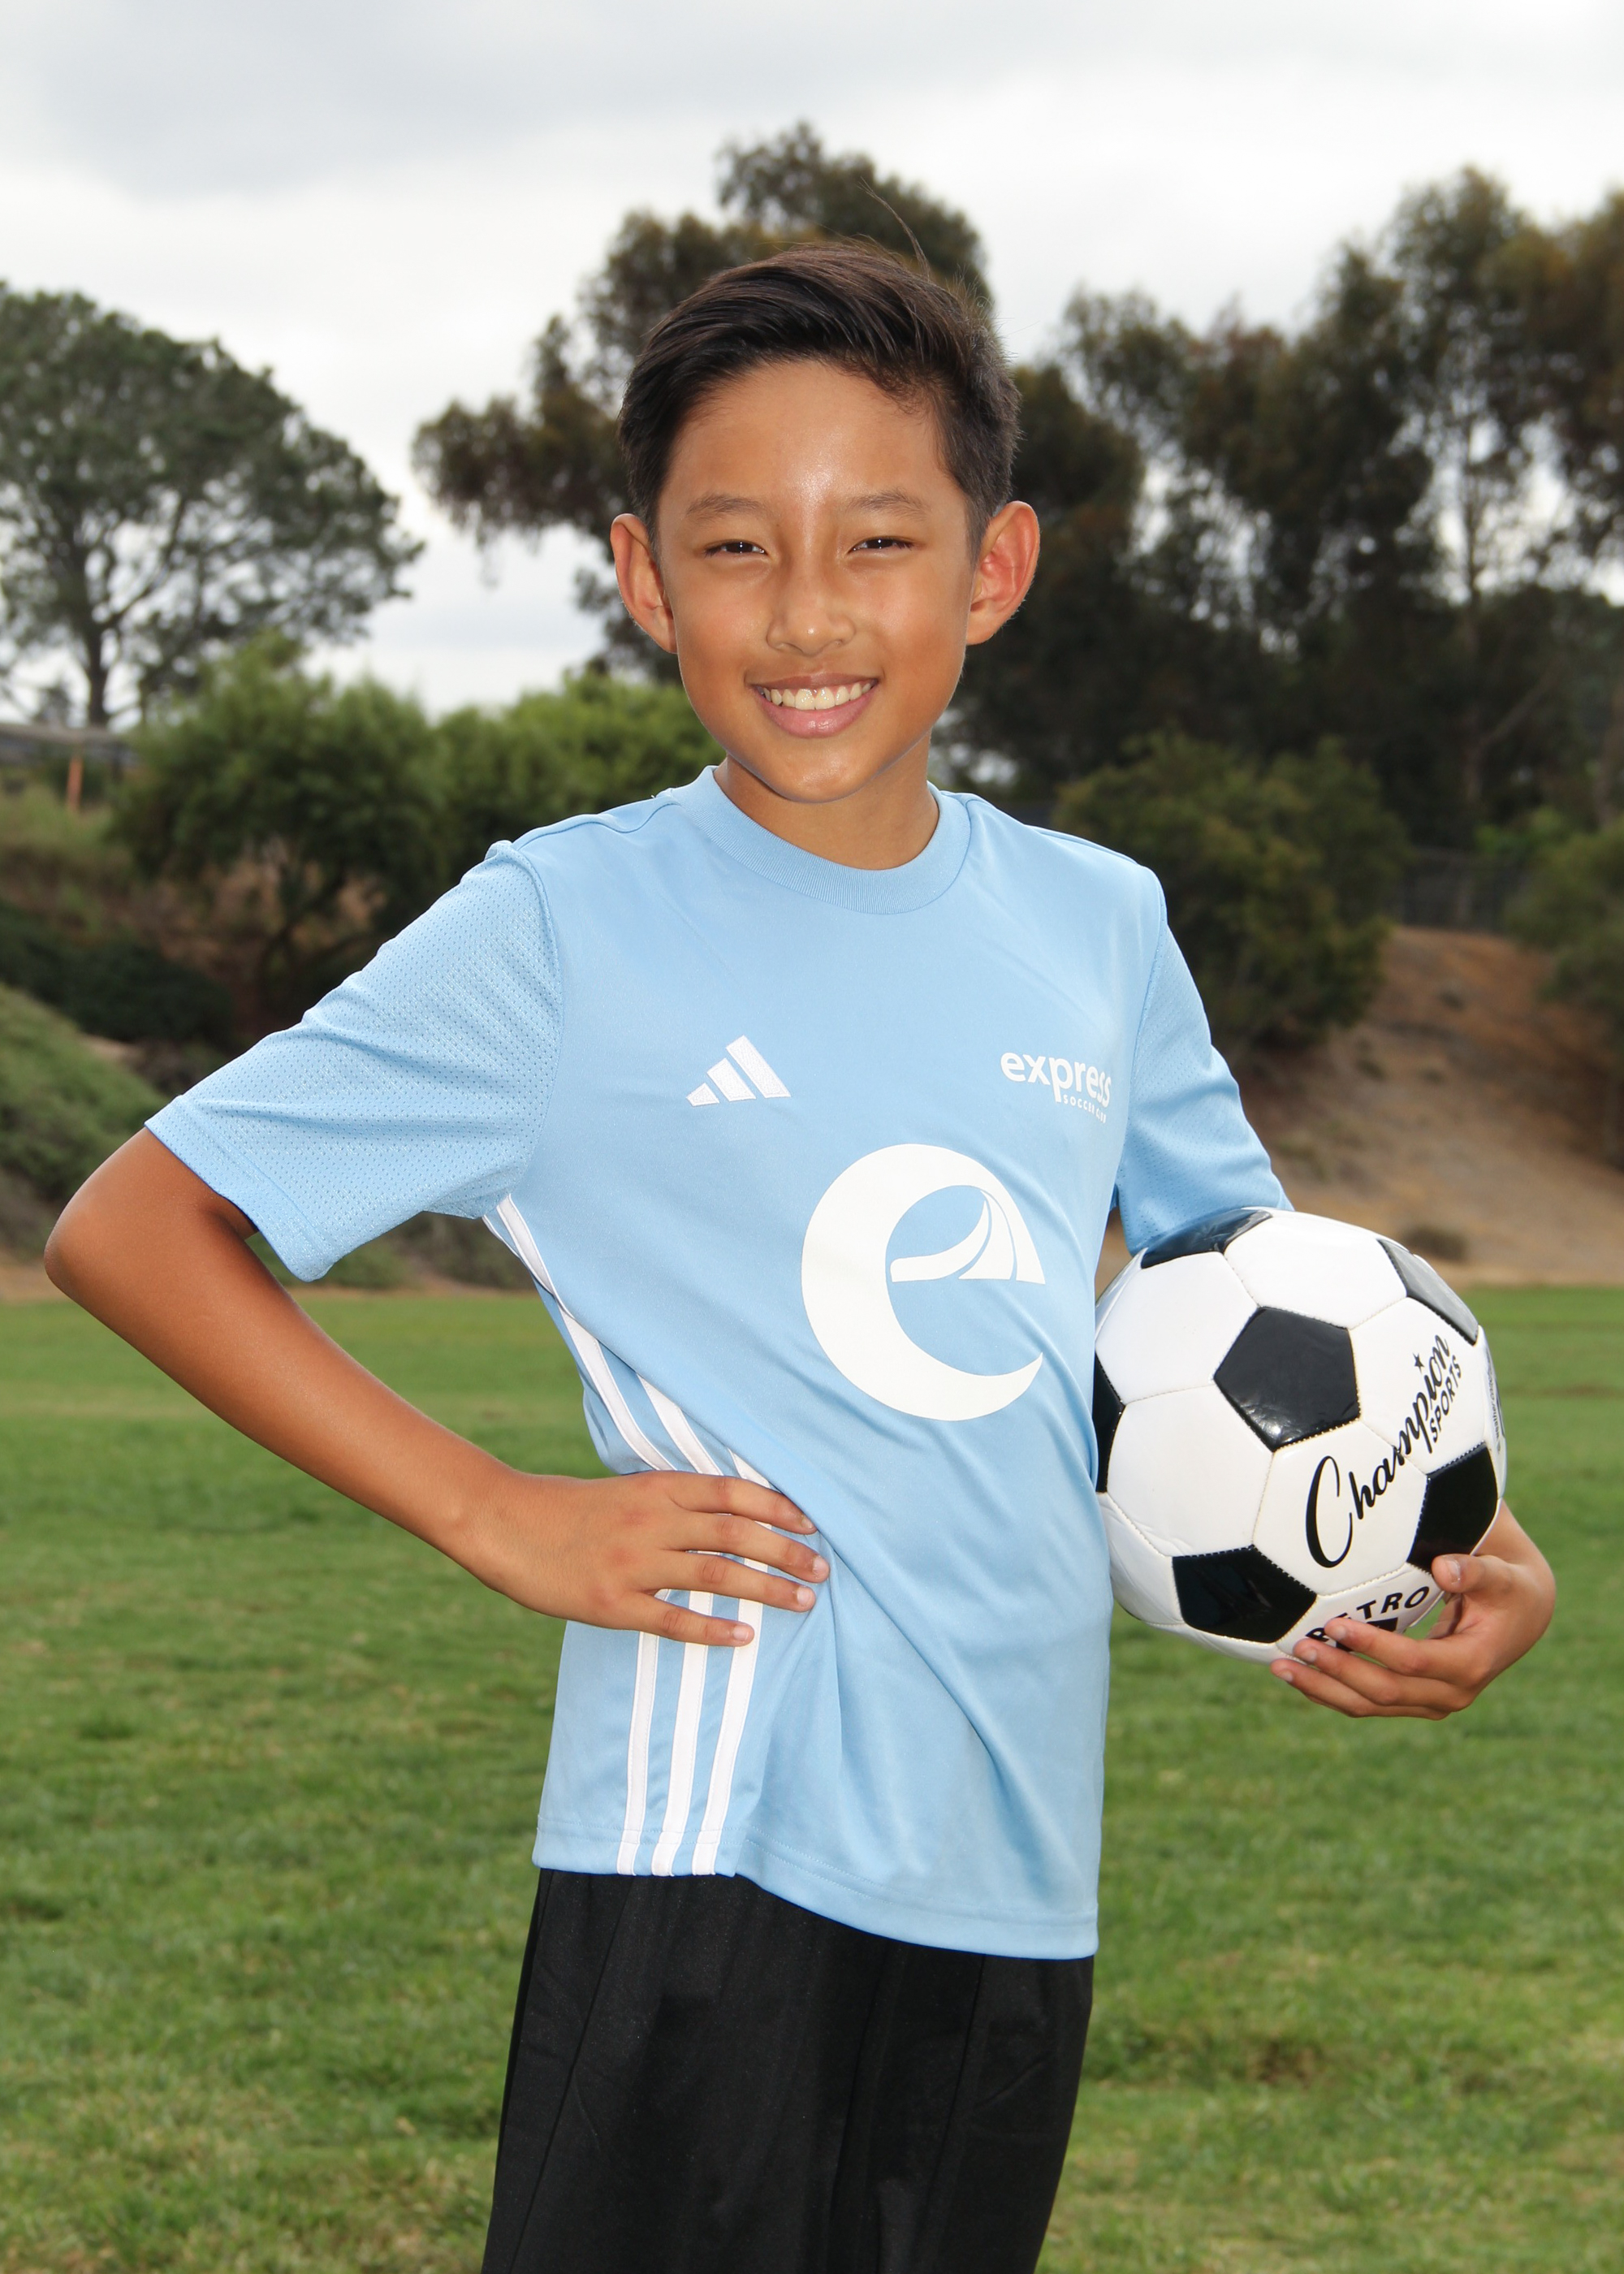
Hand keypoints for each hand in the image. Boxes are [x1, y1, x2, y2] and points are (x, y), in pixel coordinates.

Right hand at [463, 1469, 827, 1647]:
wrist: (504, 1522)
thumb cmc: (569, 1508)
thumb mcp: (626, 1490)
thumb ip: (673, 1499)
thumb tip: (729, 1511)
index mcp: (656, 1488)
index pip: (732, 1493)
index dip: (777, 1507)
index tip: (811, 1522)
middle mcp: (651, 1521)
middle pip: (735, 1533)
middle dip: (786, 1551)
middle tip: (824, 1569)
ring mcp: (632, 1563)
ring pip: (715, 1574)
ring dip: (766, 1588)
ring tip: (803, 1601)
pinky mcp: (612, 1604)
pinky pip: (673, 1619)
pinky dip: (713, 1630)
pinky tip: (745, 1638)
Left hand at [1269, 1502, 1553, 1718]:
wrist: (1522, 1618)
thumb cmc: (1507, 1589)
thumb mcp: (1501, 1575)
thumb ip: (1475, 1571)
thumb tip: (1444, 1568)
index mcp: (1470, 1664)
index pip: (1412, 1663)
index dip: (1372, 1646)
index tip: (1335, 1624)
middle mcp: (1451, 1694)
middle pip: (1384, 1692)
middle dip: (1337, 1672)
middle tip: (1298, 1647)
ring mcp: (1432, 1703)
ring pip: (1370, 1706)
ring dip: (1324, 1689)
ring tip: (1281, 1668)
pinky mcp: (1416, 1702)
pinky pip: (1368, 1703)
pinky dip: (1333, 1692)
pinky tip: (1300, 1676)